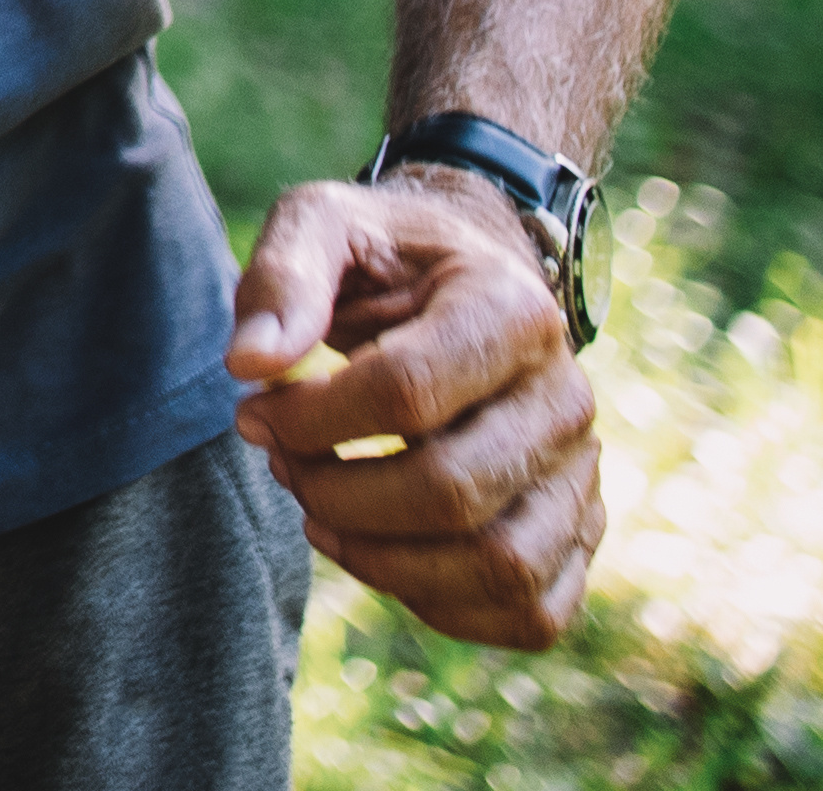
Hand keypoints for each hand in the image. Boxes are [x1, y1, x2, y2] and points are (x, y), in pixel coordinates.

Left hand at [230, 171, 599, 647]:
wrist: (465, 277)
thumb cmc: (385, 254)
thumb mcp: (325, 223)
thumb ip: (283, 277)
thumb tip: (247, 364)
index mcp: (514, 309)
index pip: (407, 392)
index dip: (309, 419)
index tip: (253, 409)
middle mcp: (568, 397)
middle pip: (453, 491)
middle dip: (337, 495)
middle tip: (281, 464)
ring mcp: (584, 471)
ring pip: (502, 566)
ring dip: (385, 562)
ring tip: (319, 515)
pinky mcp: (581, 528)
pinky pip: (532, 609)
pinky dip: (444, 607)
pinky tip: (375, 555)